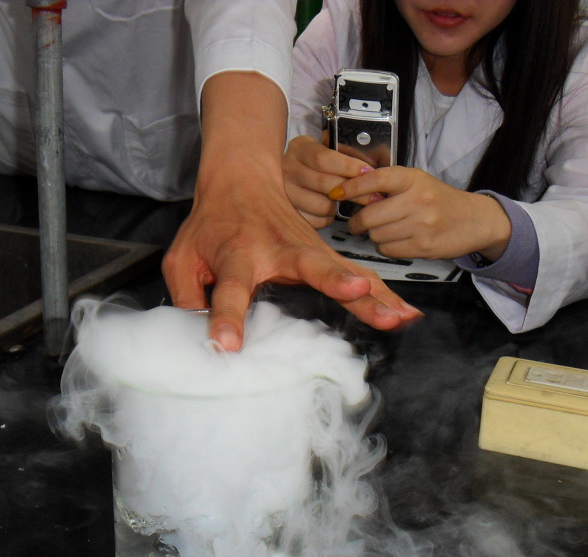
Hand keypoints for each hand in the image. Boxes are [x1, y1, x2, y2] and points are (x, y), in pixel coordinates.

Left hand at [162, 73, 422, 351]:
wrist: (240, 179)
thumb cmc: (210, 224)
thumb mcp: (181, 258)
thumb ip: (186, 296)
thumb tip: (198, 337)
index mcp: (236, 255)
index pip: (228, 291)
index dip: (226, 318)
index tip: (227, 345)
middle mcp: (277, 251)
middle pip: (310, 267)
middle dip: (335, 280)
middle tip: (356, 293)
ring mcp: (307, 250)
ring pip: (344, 272)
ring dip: (372, 294)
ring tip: (397, 317)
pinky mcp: (325, 255)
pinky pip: (359, 278)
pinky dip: (384, 295)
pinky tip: (406, 315)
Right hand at [283, 135, 369, 228]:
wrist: (294, 172)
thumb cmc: (318, 161)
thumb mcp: (327, 147)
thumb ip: (345, 154)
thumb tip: (370, 172)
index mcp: (299, 148)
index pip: (323, 159)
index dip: (348, 167)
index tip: (368, 173)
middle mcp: (287, 169)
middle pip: (324, 183)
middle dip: (353, 191)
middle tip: (373, 196)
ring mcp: (285, 192)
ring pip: (321, 205)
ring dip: (338, 206)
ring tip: (342, 200)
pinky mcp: (289, 212)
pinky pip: (316, 221)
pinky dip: (328, 218)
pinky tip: (329, 208)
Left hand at [331, 166, 511, 261]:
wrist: (474, 220)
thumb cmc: (438, 200)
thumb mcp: (417, 183)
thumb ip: (388, 186)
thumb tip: (351, 193)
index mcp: (413, 179)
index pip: (375, 179)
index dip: (352, 187)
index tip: (336, 193)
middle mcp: (417, 200)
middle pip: (369, 216)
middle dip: (359, 222)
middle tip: (359, 223)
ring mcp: (421, 225)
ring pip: (376, 235)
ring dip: (375, 235)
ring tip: (387, 230)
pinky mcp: (423, 247)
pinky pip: (388, 250)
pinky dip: (386, 247)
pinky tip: (398, 240)